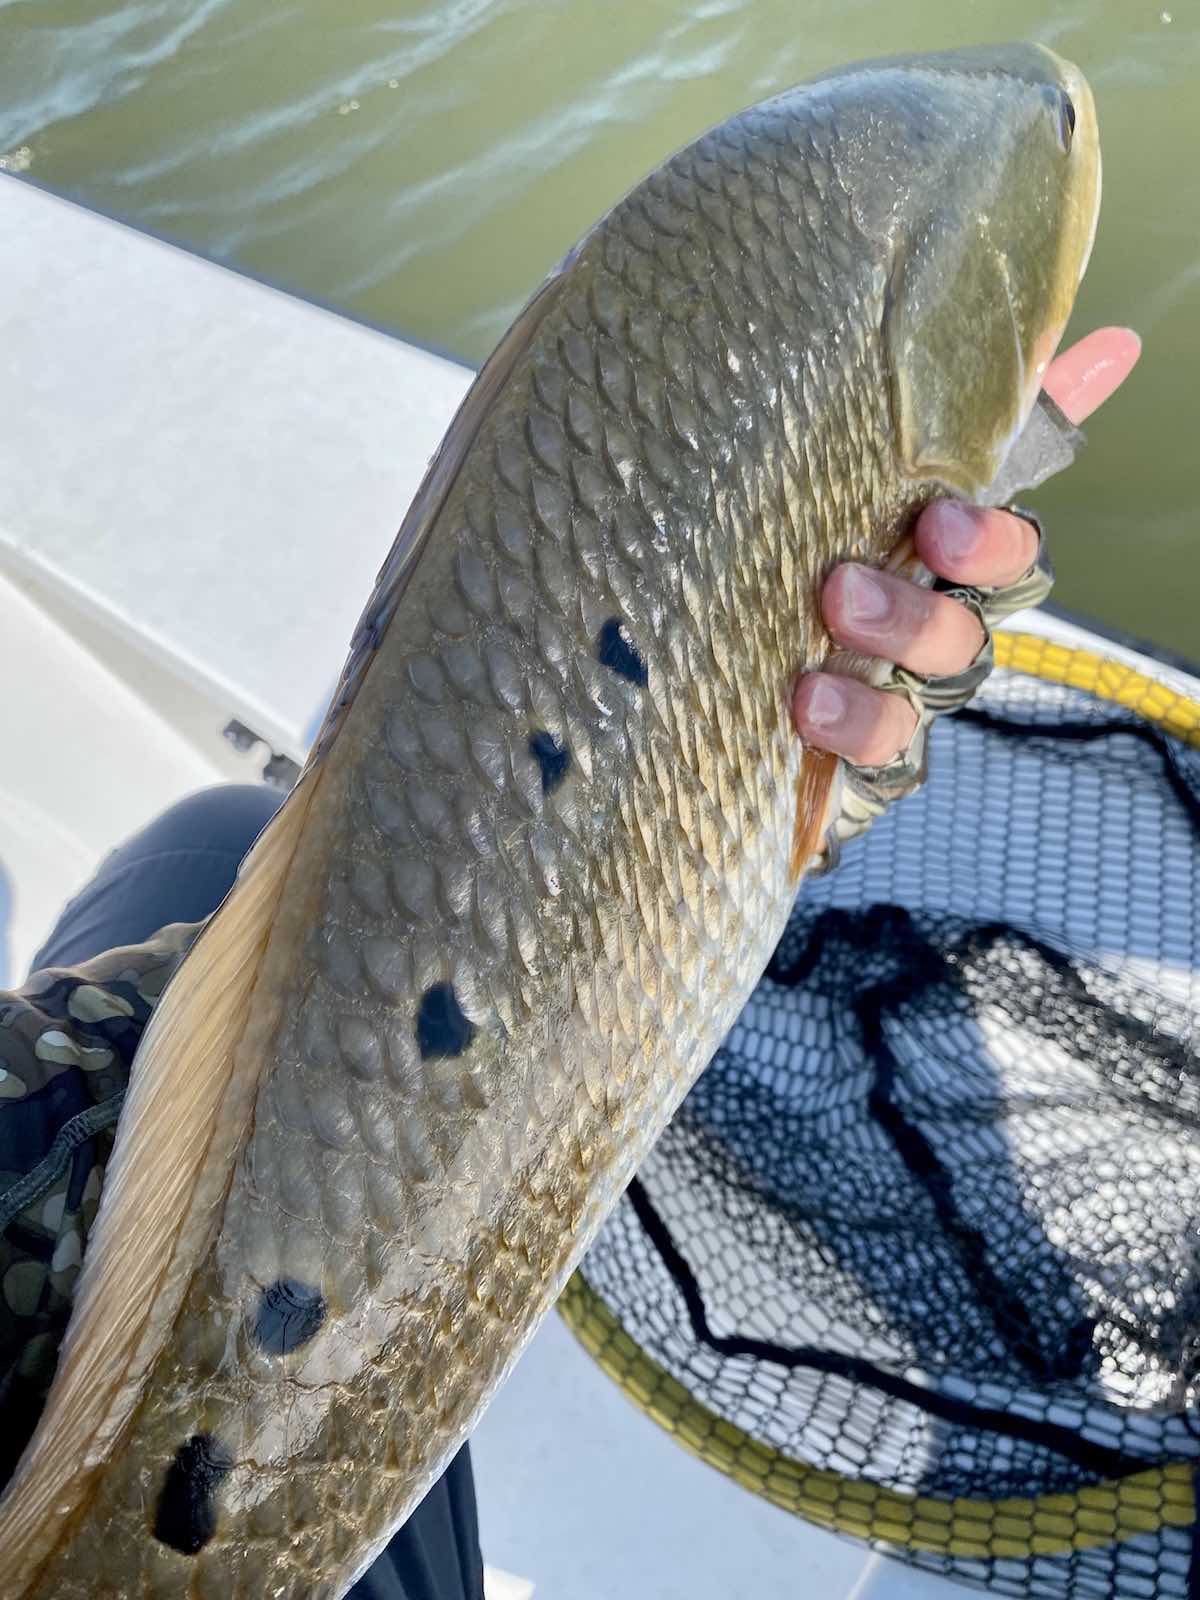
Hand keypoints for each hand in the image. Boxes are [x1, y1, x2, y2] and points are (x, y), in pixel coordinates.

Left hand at [792, 326, 1142, 765]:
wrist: (752, 652)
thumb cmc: (836, 541)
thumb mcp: (877, 467)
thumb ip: (990, 416)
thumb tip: (1113, 346)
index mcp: (954, 572)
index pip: (1010, 559)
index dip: (989, 546)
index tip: (940, 521)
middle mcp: (938, 640)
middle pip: (962, 639)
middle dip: (913, 620)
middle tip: (842, 589)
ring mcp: (900, 706)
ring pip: (916, 712)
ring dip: (869, 702)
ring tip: (812, 682)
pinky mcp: (855, 762)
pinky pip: (871, 769)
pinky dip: (845, 750)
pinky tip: (805, 720)